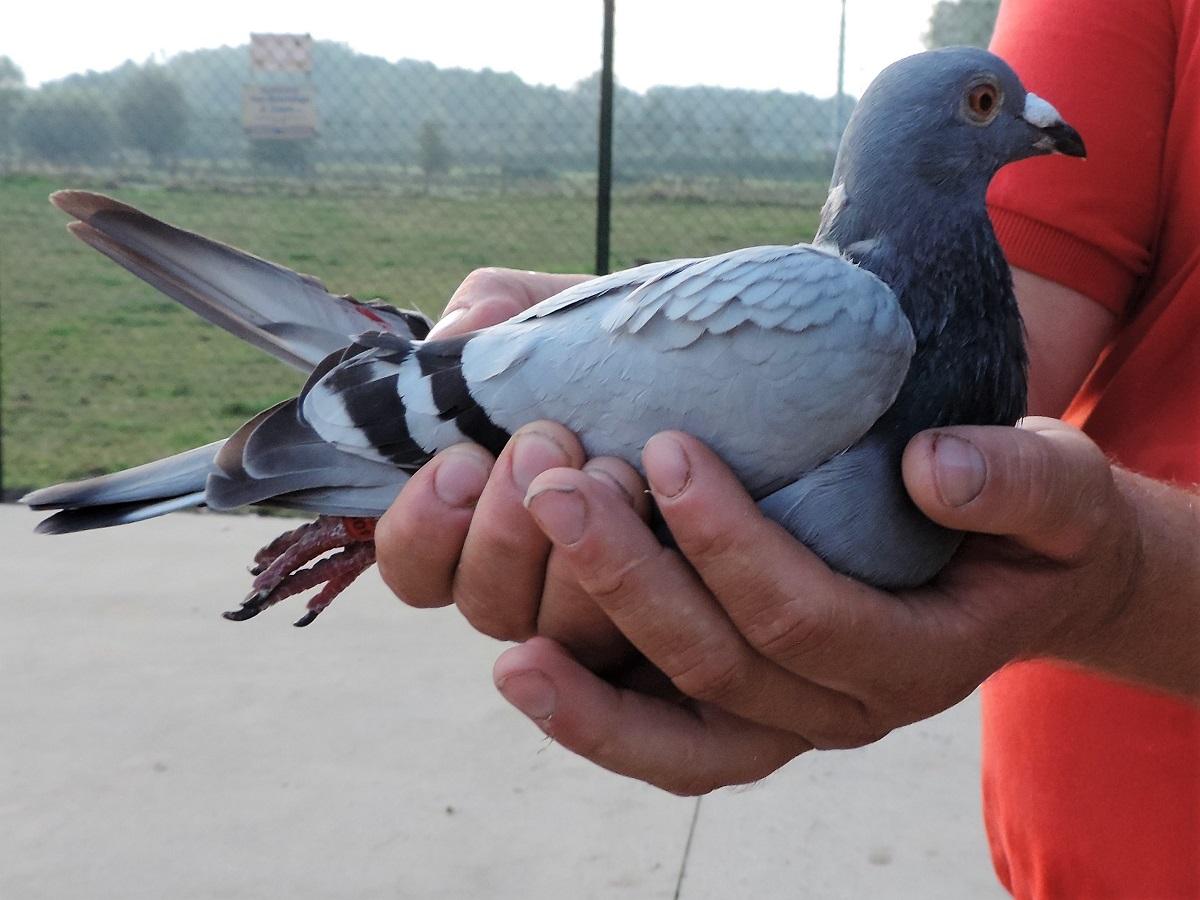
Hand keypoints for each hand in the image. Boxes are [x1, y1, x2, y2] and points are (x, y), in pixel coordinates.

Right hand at [376, 268, 649, 668]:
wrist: (744, 372)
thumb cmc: (634, 354)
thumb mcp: (565, 314)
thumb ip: (501, 309)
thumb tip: (467, 330)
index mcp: (485, 525)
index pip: (417, 569)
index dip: (424, 531)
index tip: (464, 461)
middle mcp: (539, 585)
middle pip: (487, 606)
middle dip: (507, 530)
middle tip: (548, 445)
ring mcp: (611, 618)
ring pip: (565, 634)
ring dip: (582, 556)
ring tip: (617, 468)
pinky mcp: (688, 632)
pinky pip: (650, 656)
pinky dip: (651, 591)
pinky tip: (666, 515)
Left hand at [491, 419, 1148, 794]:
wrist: (1017, 581)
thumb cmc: (1032, 525)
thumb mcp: (1058, 486)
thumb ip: (1016, 479)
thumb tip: (933, 467)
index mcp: (916, 654)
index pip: (804, 613)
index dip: (729, 541)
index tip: (665, 449)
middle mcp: (843, 709)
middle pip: (718, 668)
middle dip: (628, 578)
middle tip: (556, 484)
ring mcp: (787, 723)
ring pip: (676, 732)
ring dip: (588, 676)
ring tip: (509, 630)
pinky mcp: (742, 715)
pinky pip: (661, 740)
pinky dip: (592, 719)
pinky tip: (522, 669)